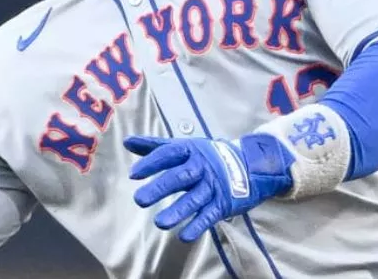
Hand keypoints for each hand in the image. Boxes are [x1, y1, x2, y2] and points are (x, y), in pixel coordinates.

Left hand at [123, 133, 294, 241]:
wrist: (249, 164)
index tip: (134, 174)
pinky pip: (210, 215)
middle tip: (140, 200)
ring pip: (195, 199)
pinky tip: (184, 236)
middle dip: (160, 188)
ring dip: (178, 212)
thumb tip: (127, 142)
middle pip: (180, 177)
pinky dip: (198, 226)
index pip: (168, 154)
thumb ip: (155, 146)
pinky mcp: (223, 202)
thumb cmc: (207, 155)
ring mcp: (213, 185)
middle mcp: (201, 167)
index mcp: (190, 150)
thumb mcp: (184, 146)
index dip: (151, 163)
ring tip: (160, 223)